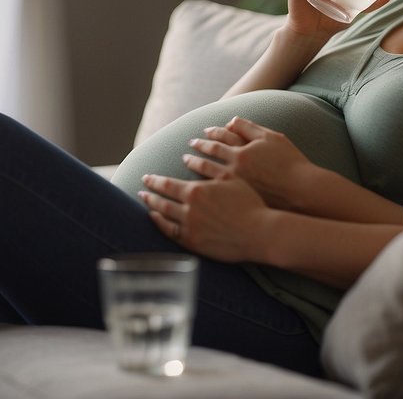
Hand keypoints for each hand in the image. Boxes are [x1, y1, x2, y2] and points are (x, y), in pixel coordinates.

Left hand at [139, 174, 270, 263]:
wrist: (260, 231)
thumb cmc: (250, 202)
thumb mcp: (231, 178)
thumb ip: (209, 167)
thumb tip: (189, 158)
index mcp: (197, 191)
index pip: (167, 184)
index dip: (154, 181)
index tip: (146, 178)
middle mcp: (189, 209)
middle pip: (161, 200)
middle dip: (149, 194)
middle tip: (141, 189)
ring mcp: (190, 228)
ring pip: (163, 217)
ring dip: (152, 208)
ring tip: (146, 203)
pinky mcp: (195, 243)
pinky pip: (171, 234)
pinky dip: (161, 226)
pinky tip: (157, 220)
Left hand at [183, 116, 315, 211]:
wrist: (302, 194)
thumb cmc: (290, 164)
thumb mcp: (273, 138)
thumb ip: (250, 128)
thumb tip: (231, 120)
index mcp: (243, 151)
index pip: (221, 138)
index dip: (211, 133)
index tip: (203, 132)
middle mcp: (235, 169)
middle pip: (210, 155)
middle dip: (198, 149)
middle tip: (188, 147)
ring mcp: (234, 187)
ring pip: (208, 174)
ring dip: (195, 166)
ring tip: (188, 161)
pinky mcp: (236, 202)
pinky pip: (214, 192)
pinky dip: (202, 186)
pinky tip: (196, 185)